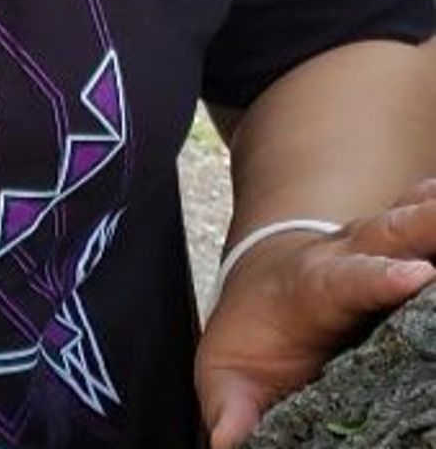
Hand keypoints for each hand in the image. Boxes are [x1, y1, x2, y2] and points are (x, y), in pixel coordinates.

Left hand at [196, 179, 435, 447]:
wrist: (260, 285)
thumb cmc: (251, 338)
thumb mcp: (229, 373)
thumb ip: (230, 406)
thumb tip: (229, 441)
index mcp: (309, 287)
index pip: (344, 280)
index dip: (378, 277)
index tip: (416, 275)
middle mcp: (347, 255)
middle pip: (390, 231)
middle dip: (427, 222)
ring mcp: (380, 248)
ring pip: (414, 218)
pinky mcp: (403, 248)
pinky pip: (427, 221)